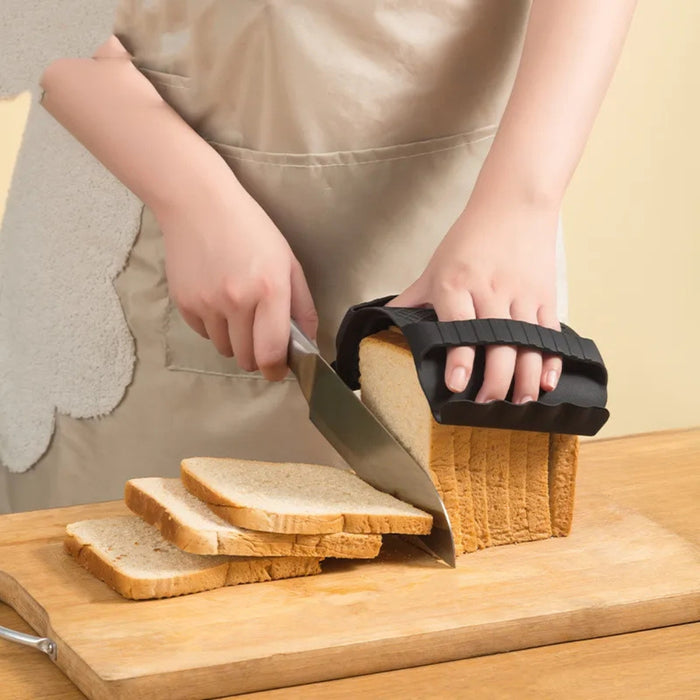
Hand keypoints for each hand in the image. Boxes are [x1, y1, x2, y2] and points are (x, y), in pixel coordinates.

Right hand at [155, 180, 317, 380]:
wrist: (198, 203)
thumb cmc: (251, 229)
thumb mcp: (288, 262)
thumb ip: (302, 307)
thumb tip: (308, 344)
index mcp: (270, 290)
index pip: (271, 353)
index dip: (276, 370)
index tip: (278, 371)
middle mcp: (237, 301)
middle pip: (246, 359)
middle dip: (256, 355)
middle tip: (260, 336)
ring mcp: (207, 304)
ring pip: (224, 349)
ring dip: (234, 340)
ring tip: (237, 310)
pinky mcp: (184, 303)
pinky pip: (203, 333)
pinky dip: (213, 326)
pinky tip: (216, 298)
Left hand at [387, 200, 561, 403]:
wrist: (514, 203)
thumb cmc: (470, 237)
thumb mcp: (435, 266)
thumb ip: (413, 299)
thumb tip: (386, 320)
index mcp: (455, 285)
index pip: (458, 329)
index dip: (459, 359)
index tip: (457, 385)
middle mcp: (489, 291)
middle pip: (497, 344)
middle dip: (495, 381)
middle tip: (488, 404)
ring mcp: (519, 295)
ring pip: (526, 344)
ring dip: (524, 378)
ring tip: (519, 403)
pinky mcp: (544, 296)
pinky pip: (549, 334)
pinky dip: (550, 359)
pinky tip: (546, 382)